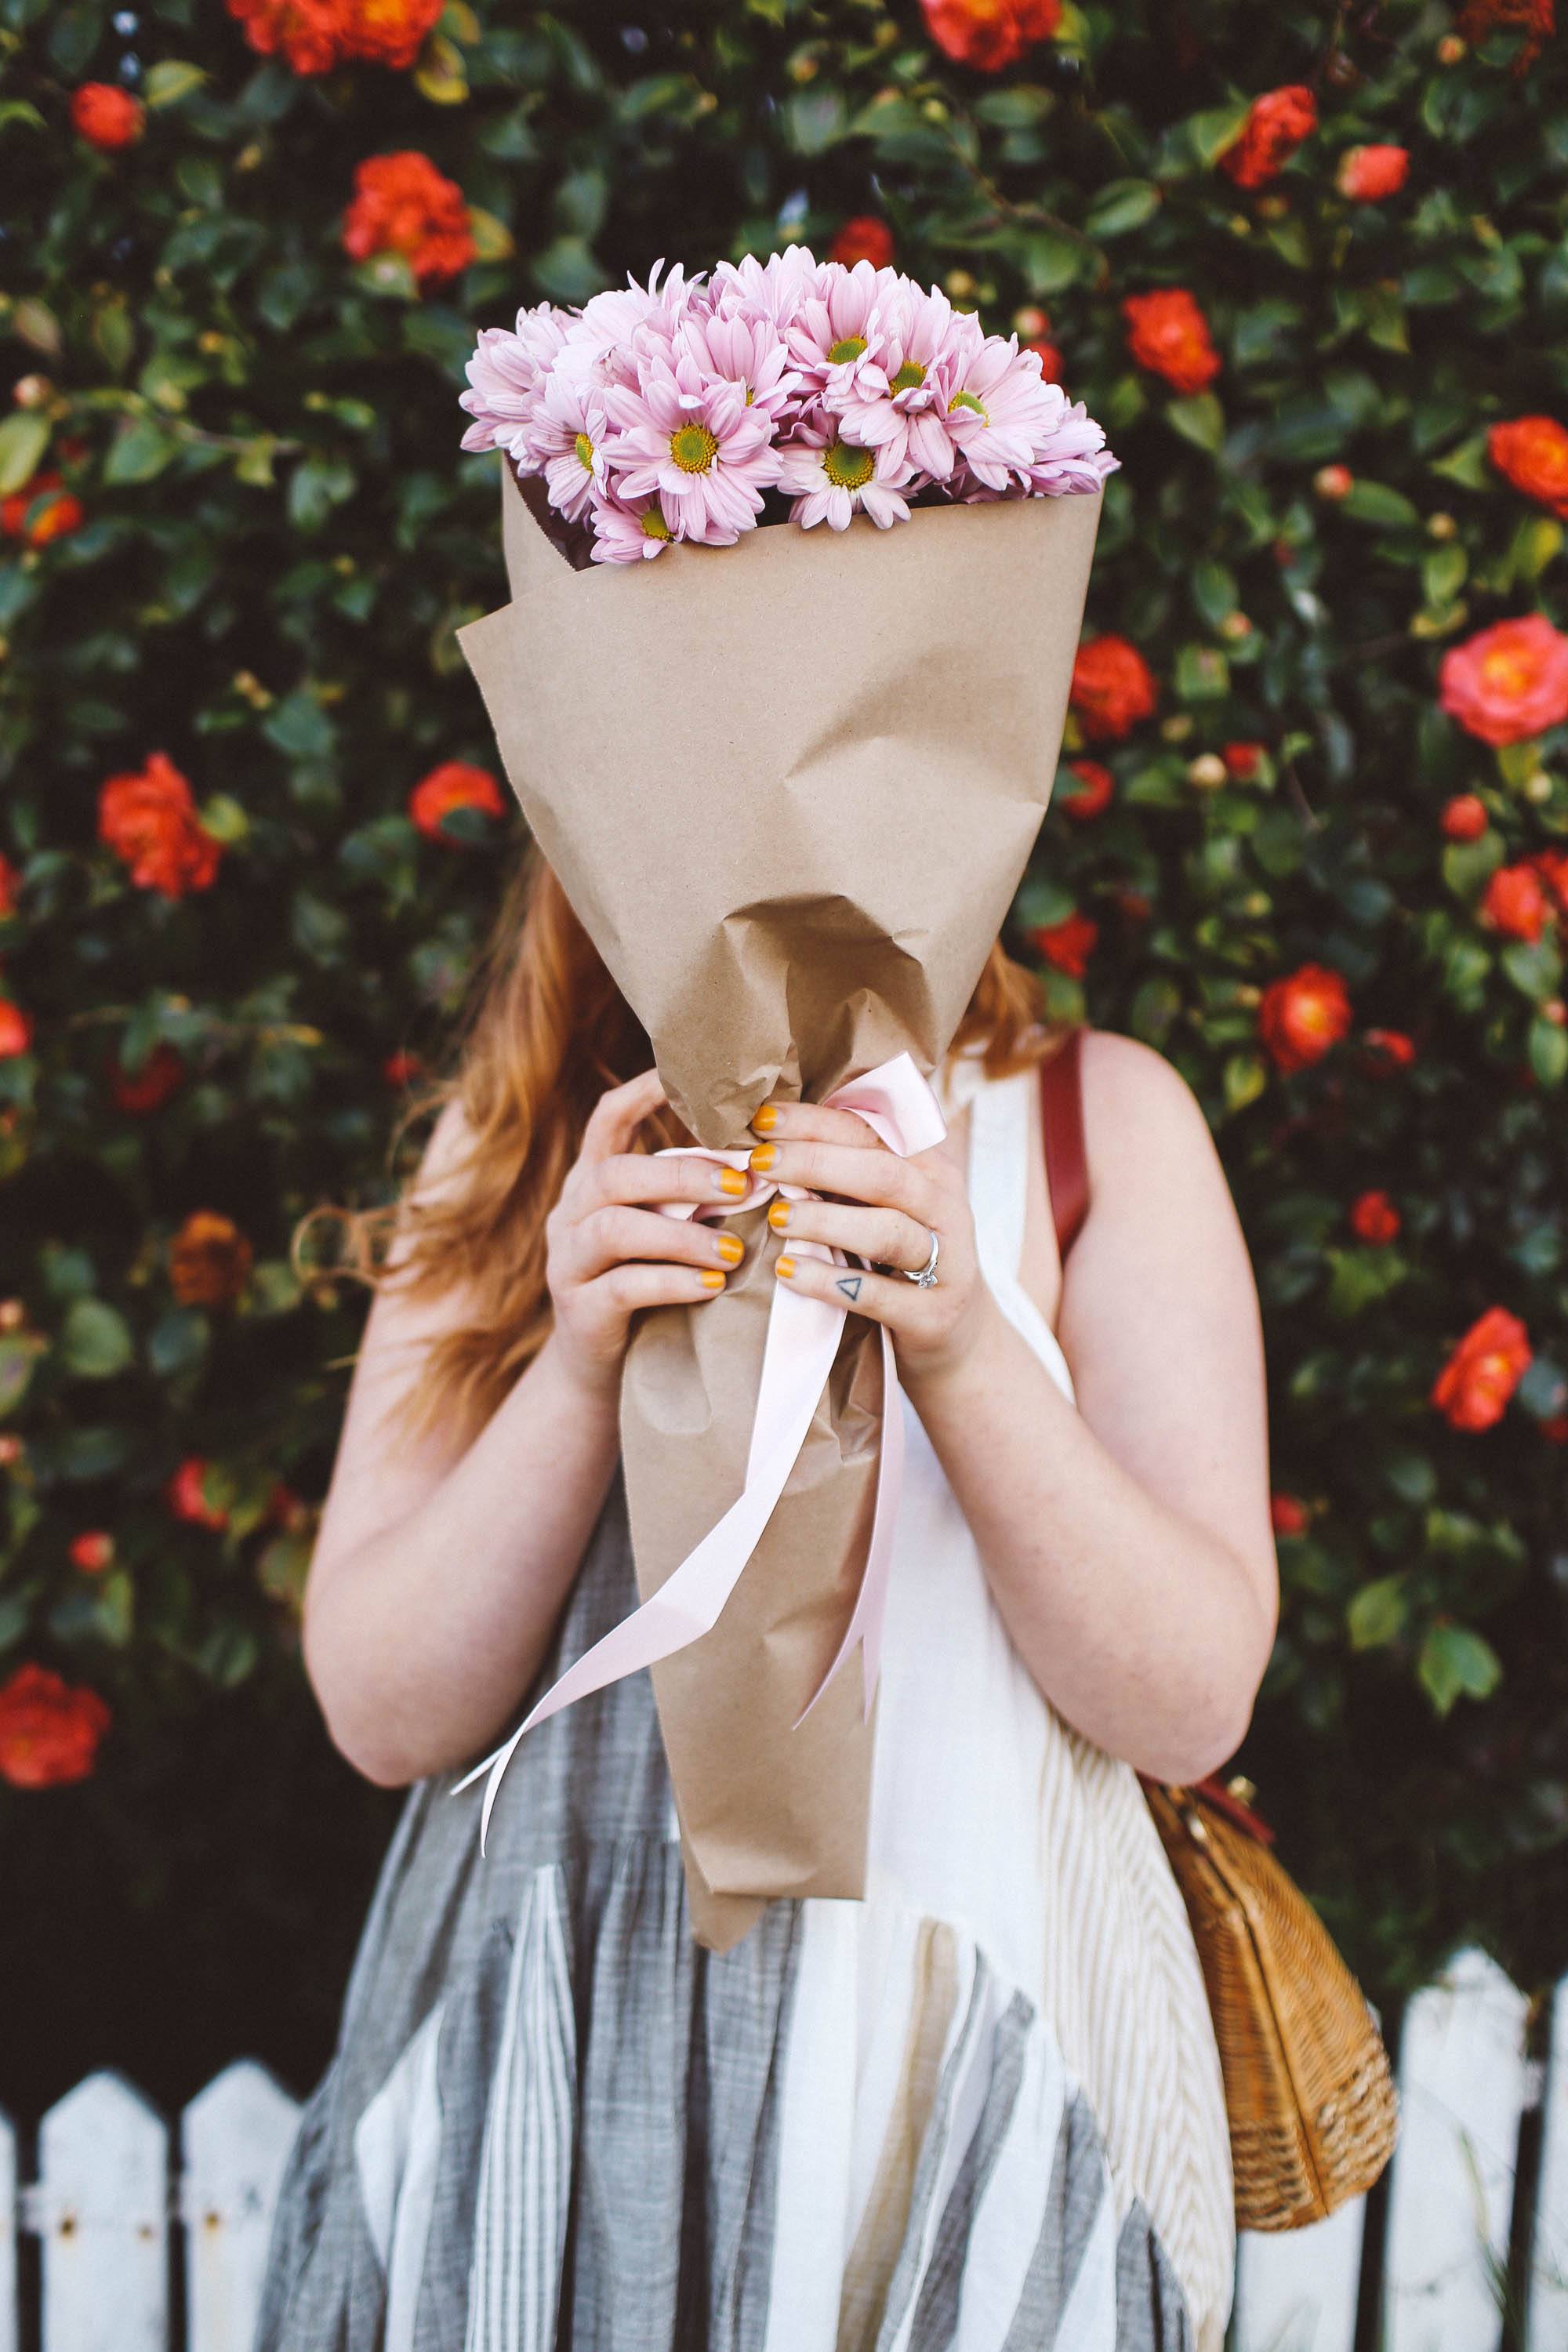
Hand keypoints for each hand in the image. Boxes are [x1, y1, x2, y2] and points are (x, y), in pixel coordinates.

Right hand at [546, 1069, 753, 1397]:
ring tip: (734, 1250)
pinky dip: (672, 1282)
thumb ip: (690, 1197)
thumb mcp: (663, 1233)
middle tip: (745, 1184)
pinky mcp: (579, 1309)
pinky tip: (712, 1288)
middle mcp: (571, 1213)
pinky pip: (622, 1287)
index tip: (689, 1076)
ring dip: (683, 1234)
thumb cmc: (650, 1289)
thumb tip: (769, 1159)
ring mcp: (568, 1262)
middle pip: (616, 1174)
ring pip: (615, 1229)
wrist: (600, 1373)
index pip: (608, 1118)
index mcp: (593, 1182)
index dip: (644, 1091)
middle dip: (684, 1174)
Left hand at [747, 1099, 993, 1383]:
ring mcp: (946, 1263)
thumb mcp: (887, 1205)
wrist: (956, 1333)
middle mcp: (944, 1208)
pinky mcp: (932, 1314)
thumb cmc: (901, 1256)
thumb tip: (770, 1142)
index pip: (872, 1132)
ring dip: (825, 1220)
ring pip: (886, 1232)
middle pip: (882, 1174)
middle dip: (816, 1163)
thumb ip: (846, 1174)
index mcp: (930, 1170)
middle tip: (762, 1163)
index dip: (817, 1123)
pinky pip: (877, 1295)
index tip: (764, 1121)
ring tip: (777, 1218)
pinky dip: (829, 1283)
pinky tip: (789, 1272)